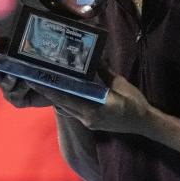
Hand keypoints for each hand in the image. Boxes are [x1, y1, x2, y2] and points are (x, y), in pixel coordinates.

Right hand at [0, 34, 51, 108]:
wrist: (54, 81)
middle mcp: (2, 79)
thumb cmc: (35, 62)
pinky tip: (28, 82)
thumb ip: (7, 43)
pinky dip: (21, 89)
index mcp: (0, 66)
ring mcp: (9, 90)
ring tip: (15, 75)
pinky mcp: (18, 100)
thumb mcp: (21, 49)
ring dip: (8, 80)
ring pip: (4, 85)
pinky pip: (15, 96)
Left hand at [30, 68, 152, 134]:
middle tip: (34, 78)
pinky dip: (66, 100)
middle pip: (61, 104)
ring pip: (66, 108)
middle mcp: (86, 118)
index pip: (65, 99)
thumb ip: (103, 72)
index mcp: (93, 110)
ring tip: (43, 83)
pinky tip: (61, 91)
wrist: (145, 123)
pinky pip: (73, 110)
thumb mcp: (119, 83)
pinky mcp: (90, 122)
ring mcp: (88, 122)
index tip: (36, 81)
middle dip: (48, 92)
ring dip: (55, 96)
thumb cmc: (134, 103)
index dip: (49, 90)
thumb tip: (93, 57)